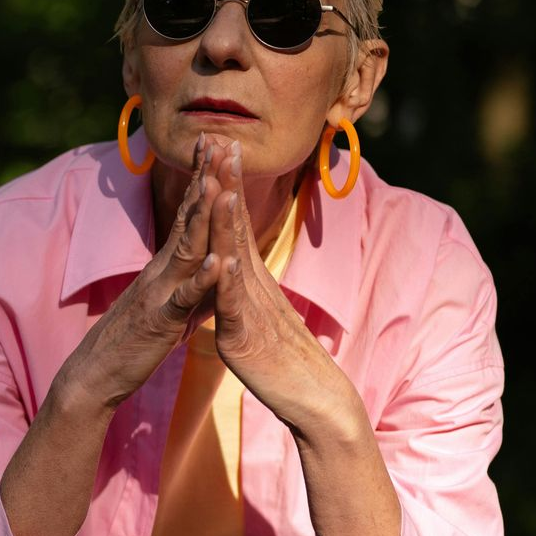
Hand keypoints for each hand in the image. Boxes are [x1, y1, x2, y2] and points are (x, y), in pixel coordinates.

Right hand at [62, 135, 227, 407]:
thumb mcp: (168, 304)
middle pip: (189, 217)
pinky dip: (203, 280)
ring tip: (219, 185)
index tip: (216, 143)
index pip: (189, 213)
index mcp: (167, 264)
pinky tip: (219, 263)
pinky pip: (185, 298)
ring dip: (204, 216)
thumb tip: (212, 265)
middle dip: (206, 178)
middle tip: (218, 140)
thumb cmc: (133, 341)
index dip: (203, 177)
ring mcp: (161, 291)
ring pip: (187, 248)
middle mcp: (163, 269)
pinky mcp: (162, 320)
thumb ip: (190, 283)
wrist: (96, 374)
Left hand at [207, 141, 361, 434]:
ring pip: (236, 256)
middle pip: (235, 225)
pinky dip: (227, 282)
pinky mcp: (244, 335)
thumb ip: (243, 288)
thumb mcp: (257, 314)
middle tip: (222, 138)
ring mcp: (249, 306)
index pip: (234, 221)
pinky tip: (221, 261)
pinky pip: (234, 305)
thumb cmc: (283, 359)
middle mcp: (251, 283)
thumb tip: (231, 264)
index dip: (226, 181)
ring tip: (222, 182)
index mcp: (249, 277)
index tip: (221, 143)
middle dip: (227, 181)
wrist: (314, 397)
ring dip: (229, 218)